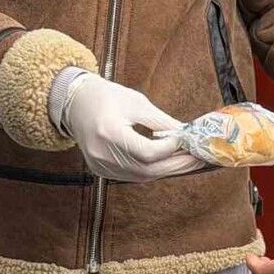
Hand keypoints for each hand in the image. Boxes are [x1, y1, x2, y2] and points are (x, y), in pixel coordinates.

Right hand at [61, 73, 202, 181]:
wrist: (74, 103)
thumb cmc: (105, 97)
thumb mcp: (137, 103)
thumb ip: (163, 122)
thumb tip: (187, 135)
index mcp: (109, 131)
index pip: (147, 152)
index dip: (171, 149)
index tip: (187, 141)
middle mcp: (102, 153)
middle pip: (147, 169)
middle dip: (177, 164)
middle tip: (199, 159)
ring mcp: (100, 165)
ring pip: (142, 176)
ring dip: (168, 170)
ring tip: (188, 161)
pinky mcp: (101, 171)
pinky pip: (133, 176)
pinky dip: (153, 170)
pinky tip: (168, 163)